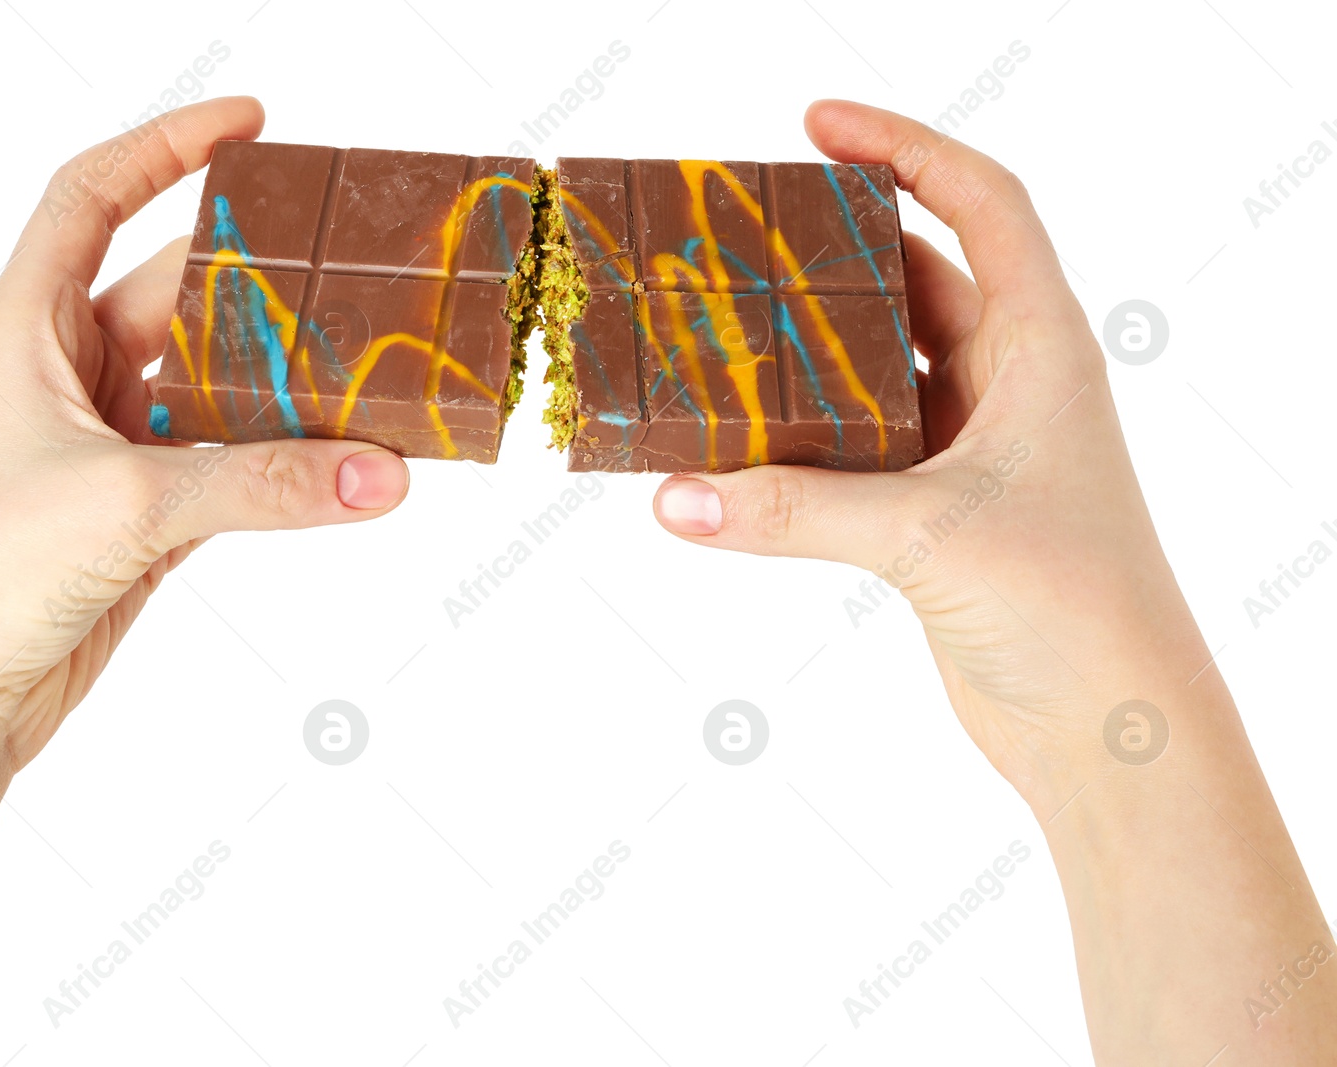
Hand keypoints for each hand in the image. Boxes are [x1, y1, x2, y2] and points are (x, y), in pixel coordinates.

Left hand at [0, 96, 409, 772]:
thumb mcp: (124, 502)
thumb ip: (263, 482)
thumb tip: (381, 472)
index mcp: (28, 328)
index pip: (92, 197)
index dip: (166, 148)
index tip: (251, 126)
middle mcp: (68, 376)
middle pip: (183, 297)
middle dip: (263, 287)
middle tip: (352, 276)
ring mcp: (110, 451)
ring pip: (218, 392)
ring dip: (287, 389)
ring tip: (370, 371)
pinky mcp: (144, 521)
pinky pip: (233, 471)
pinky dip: (286, 468)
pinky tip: (344, 462)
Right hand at [653, 101, 1336, 1063]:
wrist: (1110, 729)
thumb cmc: (1075, 608)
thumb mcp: (929, 535)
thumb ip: (794, 510)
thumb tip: (675, 497)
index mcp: (1041, 347)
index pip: (981, 204)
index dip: (903, 149)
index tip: (816, 124)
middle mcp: (1009, 384)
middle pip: (915, 278)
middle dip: (832, 248)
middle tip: (742, 230)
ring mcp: (971, 450)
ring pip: (876, 368)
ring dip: (807, 348)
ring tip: (721, 321)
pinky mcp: (935, 514)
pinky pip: (853, 447)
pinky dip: (797, 436)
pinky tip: (736, 439)